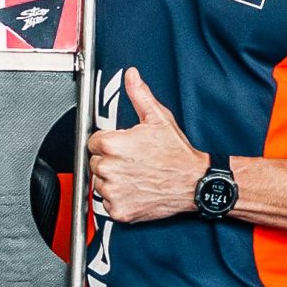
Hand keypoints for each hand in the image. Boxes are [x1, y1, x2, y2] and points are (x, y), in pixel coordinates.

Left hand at [88, 66, 215, 223]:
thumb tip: (131, 76)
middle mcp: (110, 168)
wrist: (193, 183)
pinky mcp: (119, 210)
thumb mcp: (159, 118)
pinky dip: (118, 199)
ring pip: (99, 183)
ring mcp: (113, 191)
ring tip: (135, 175)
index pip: (93, 142)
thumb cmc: (176, 154)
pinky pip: (107, 203)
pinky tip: (135, 190)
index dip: (108, 142)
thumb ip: (139, 95)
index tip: (122, 146)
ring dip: (112, 180)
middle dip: (109, 161)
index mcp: (113, 144)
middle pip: (95, 162)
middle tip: (132, 161)